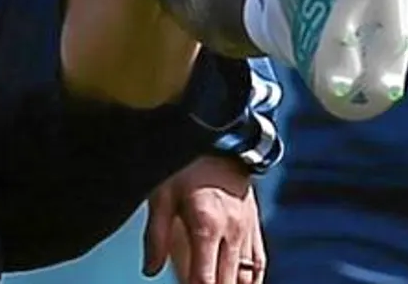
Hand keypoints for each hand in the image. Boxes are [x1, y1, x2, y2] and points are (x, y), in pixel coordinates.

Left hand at [142, 156, 264, 283]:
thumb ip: (156, 235)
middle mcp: (232, 233)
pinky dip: (250, 282)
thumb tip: (150, 272)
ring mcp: (247, 231)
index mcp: (207, 227)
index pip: (204, 280)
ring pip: (246, 279)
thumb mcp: (162, 194)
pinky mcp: (254, 227)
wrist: (221, 137)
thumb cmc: (186, 165)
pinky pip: (257, 264)